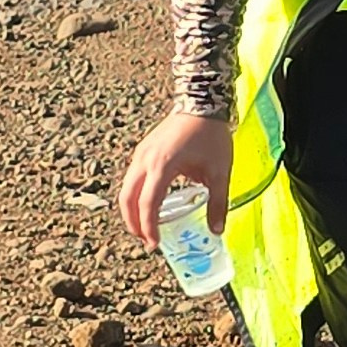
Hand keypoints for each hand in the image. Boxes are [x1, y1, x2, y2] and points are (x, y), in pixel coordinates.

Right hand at [119, 107, 233, 246]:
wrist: (202, 102)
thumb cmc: (211, 135)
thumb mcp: (220, 171)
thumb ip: (217, 202)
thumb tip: (217, 231)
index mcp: (162, 165)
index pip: (148, 204)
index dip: (149, 227)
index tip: (155, 244)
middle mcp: (145, 159)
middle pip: (127, 198)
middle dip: (134, 222)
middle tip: (147, 240)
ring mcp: (141, 153)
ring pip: (126, 188)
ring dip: (132, 210)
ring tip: (147, 227)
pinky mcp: (143, 149)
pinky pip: (132, 177)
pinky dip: (135, 195)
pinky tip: (150, 205)